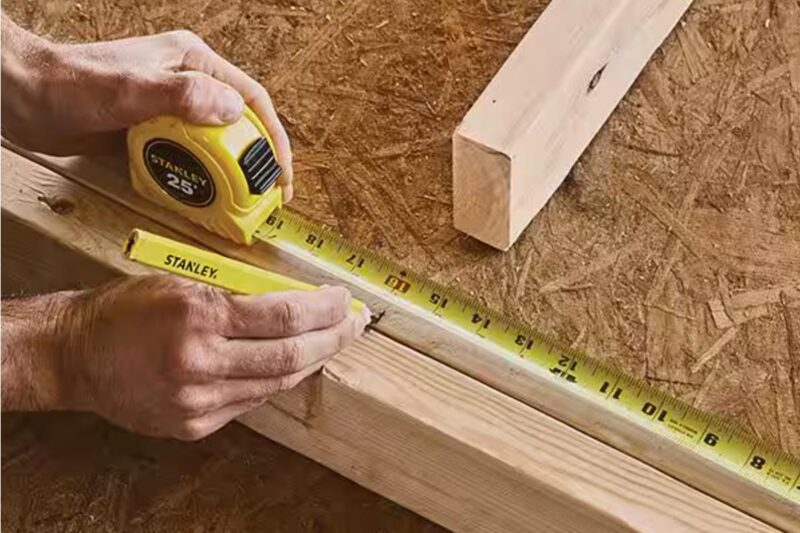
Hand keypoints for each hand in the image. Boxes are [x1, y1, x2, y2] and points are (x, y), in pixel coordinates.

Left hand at [0, 14, 292, 199]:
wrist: (24, 98)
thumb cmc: (69, 85)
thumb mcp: (129, 88)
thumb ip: (181, 95)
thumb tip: (233, 111)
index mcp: (193, 61)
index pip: (251, 99)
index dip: (274, 139)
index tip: (281, 176)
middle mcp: (189, 83)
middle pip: (239, 126)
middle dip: (255, 164)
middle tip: (261, 200)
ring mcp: (172, 109)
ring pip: (216, 145)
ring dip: (228, 176)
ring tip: (236, 206)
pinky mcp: (155, 131)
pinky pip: (190, 157)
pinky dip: (199, 179)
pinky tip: (200, 200)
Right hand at [2, 276, 369, 439]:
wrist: (75, 356)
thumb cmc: (126, 310)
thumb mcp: (183, 282)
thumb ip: (238, 293)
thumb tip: (295, 301)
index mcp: (199, 317)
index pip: (284, 314)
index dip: (324, 308)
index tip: (342, 299)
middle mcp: (200, 363)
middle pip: (292, 355)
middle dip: (333, 338)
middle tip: (355, 324)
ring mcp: (198, 401)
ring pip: (276, 383)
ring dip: (312, 361)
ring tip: (333, 342)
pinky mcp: (194, 425)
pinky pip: (251, 401)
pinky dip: (277, 380)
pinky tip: (293, 364)